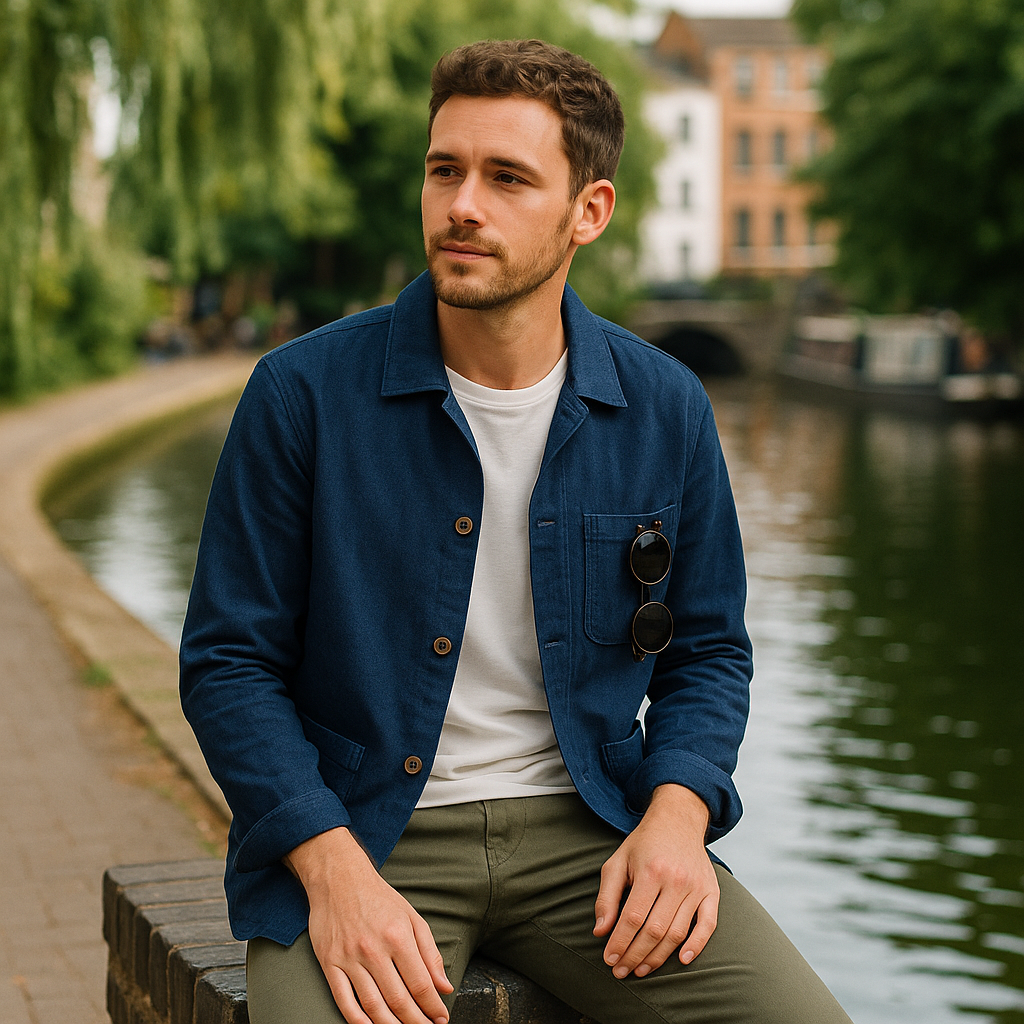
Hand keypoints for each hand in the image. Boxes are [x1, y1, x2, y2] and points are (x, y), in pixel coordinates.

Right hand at [284, 827, 452, 1023]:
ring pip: (373, 1005)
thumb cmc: (379, 897)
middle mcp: (374, 949)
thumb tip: (444, 985)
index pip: (420, 983)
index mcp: (398, 936)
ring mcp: (350, 958)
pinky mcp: (330, 963)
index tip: (442, 1018)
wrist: (338, 878)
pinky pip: (344, 1000)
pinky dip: (357, 1021)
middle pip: (399, 999)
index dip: (433, 1006)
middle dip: (416, 1021)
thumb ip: (430, 952)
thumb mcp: (412, 916)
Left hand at [593, 784, 718, 978]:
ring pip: (677, 933)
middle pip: (654, 930)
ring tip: (641, 969)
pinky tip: (682, 960)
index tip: (609, 959)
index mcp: (650, 871)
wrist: (677, 820)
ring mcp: (696, 887)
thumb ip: (606, 896)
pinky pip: (708, 925)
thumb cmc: (643, 844)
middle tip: (621, 971)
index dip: (620, 943)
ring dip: (658, 957)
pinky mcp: (712, 892)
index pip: (633, 918)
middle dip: (635, 955)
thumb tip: (601, 931)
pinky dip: (697, 945)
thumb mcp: (617, 862)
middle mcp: (676, 880)